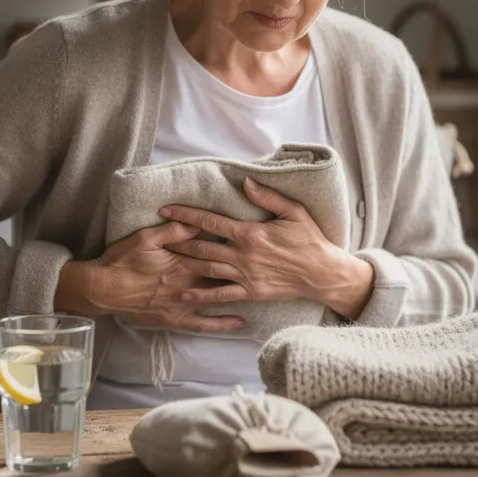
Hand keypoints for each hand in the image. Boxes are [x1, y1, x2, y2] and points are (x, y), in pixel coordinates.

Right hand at [56, 222, 245, 332]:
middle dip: (245, 270)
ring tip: (263, 290)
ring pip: (218, 299)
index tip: (256, 241)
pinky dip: (222, 324)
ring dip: (240, 294)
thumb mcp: (145, 238)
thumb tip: (196, 223)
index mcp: (182, 262)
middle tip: (269, 265)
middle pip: (222, 275)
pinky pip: (204, 325)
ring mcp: (183, 304)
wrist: (102, 289)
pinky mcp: (175, 319)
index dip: (235, 247)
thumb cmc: (121, 261)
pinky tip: (240, 323)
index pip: (215, 251)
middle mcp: (187, 284)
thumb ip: (173, 231)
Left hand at [160, 177, 374, 319]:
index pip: (210, 221)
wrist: (323, 274)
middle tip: (154, 234)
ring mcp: (245, 275)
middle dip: (176, 239)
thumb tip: (245, 182)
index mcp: (250, 233)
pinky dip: (201, 295)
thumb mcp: (293, 212)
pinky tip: (184, 294)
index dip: (185, 215)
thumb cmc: (310, 240)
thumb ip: (268, 197)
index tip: (166, 209)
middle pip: (201, 246)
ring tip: (162, 259)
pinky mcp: (250, 292)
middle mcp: (243, 255)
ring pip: (206, 269)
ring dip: (183, 263)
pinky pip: (221, 294)